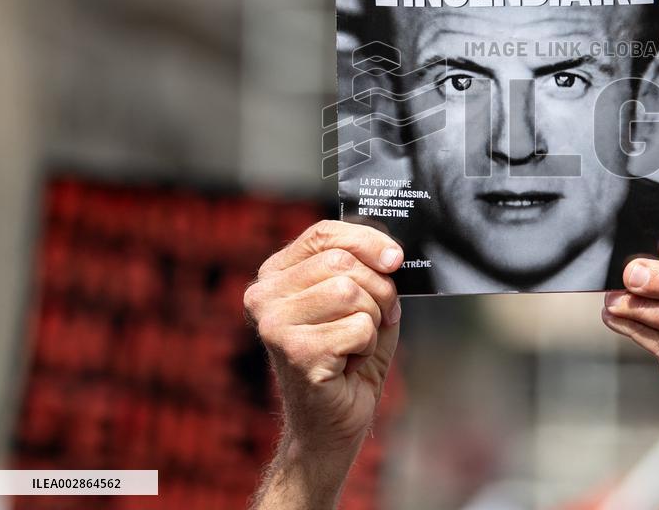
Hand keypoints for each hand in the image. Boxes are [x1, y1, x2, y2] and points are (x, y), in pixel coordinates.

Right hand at [244, 220, 403, 507]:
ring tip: (355, 344)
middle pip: (342, 263)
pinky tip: (347, 364)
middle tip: (377, 320)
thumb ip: (367, 267)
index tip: (395, 259)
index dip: (366, 240)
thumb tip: (391, 252)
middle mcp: (264, 296)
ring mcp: (274, 324)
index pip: (323, 234)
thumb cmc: (347, 358)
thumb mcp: (360, 300)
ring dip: (371, 321)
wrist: (332, 424)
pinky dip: (367, 346)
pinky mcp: (294, 351)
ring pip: (351, 292)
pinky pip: (358, 327)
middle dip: (378, 291)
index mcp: (275, 275)